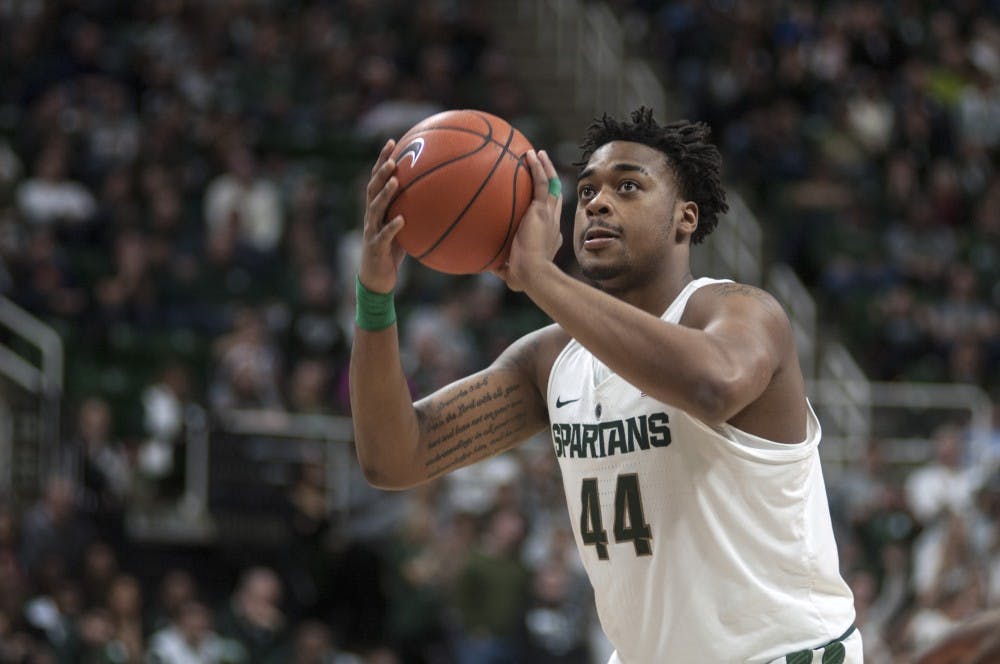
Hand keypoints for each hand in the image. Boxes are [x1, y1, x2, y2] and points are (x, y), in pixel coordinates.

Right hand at [359, 139, 405, 292]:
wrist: (376, 278)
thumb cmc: (392, 252)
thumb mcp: (404, 228)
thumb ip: (414, 212)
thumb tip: (440, 198)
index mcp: (377, 209)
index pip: (377, 179)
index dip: (382, 160)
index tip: (392, 142)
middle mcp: (371, 216)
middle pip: (372, 188)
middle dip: (381, 172)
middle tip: (392, 158)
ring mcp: (371, 231)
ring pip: (374, 208)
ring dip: (384, 193)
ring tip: (395, 180)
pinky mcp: (376, 247)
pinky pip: (384, 235)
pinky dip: (392, 227)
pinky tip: (402, 220)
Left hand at [494, 149, 562, 291]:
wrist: (533, 273)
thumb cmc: (523, 277)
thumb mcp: (510, 271)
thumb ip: (500, 266)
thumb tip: (487, 266)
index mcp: (549, 237)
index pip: (549, 219)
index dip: (546, 209)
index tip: (537, 203)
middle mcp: (553, 223)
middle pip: (554, 197)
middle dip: (549, 181)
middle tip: (542, 167)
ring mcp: (549, 215)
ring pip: (552, 185)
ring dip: (545, 168)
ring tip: (537, 154)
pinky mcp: (542, 210)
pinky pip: (543, 183)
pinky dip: (538, 168)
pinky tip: (531, 154)